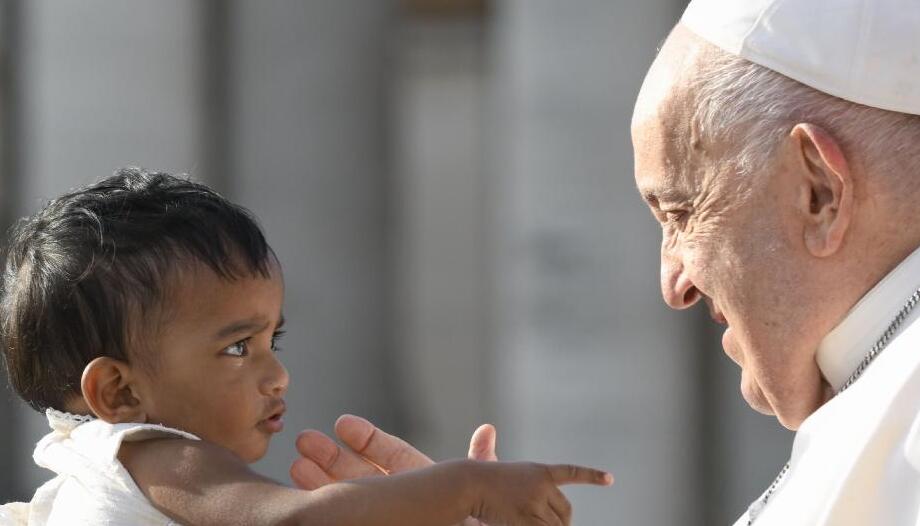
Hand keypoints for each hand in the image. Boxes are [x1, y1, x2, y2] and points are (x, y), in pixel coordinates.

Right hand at [291, 416, 499, 525]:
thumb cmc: (482, 521)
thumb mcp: (479, 493)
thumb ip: (478, 463)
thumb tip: (487, 429)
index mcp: (423, 486)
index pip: (390, 457)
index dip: (366, 439)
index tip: (342, 424)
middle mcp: (400, 503)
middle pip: (360, 476)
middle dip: (332, 458)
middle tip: (304, 440)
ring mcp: (387, 518)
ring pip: (349, 499)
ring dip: (321, 481)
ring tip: (296, 465)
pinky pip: (350, 520)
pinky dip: (328, 509)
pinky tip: (305, 499)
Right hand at [462, 460, 612, 525]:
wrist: (464, 483)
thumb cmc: (471, 476)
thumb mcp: (485, 462)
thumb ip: (489, 451)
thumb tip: (486, 427)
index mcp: (538, 470)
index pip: (570, 473)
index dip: (591, 476)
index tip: (609, 479)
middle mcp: (543, 484)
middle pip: (565, 513)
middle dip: (558, 524)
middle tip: (539, 523)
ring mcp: (537, 501)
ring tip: (523, 520)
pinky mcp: (529, 517)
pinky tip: (522, 523)